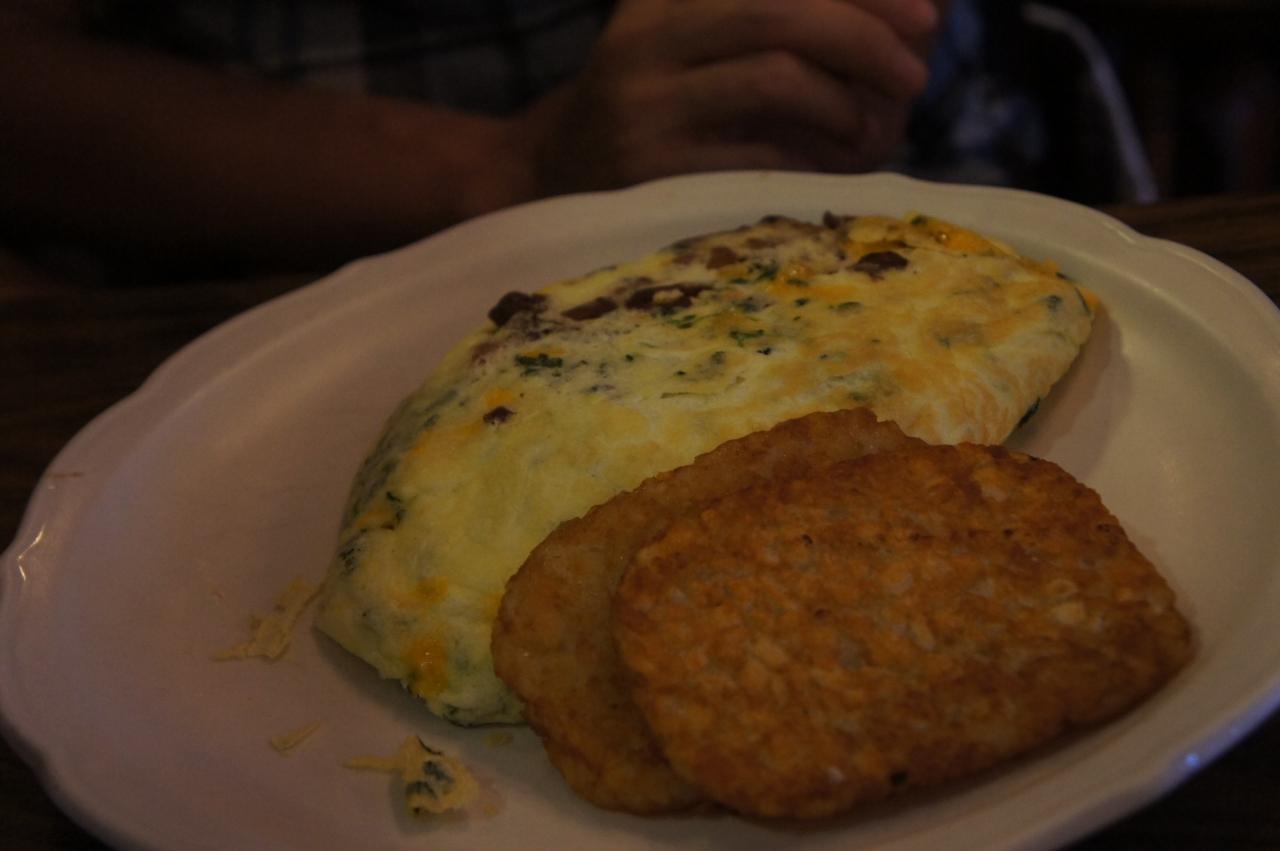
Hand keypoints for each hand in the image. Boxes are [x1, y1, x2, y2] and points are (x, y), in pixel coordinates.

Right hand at [517, 0, 939, 194]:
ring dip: (845, 104)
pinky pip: (758, 154)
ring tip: (872, 132)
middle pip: (782, 9)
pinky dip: (814, 158)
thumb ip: (785, 31)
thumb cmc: (657, 113)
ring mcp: (643, 102)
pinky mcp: (649, 170)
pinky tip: (834, 166)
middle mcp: (649, 32)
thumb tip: (910, 27)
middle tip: (914, 76)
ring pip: (775, 76)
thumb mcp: (704, 47)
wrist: (552, 178)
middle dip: (866, 38)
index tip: (927, 17)